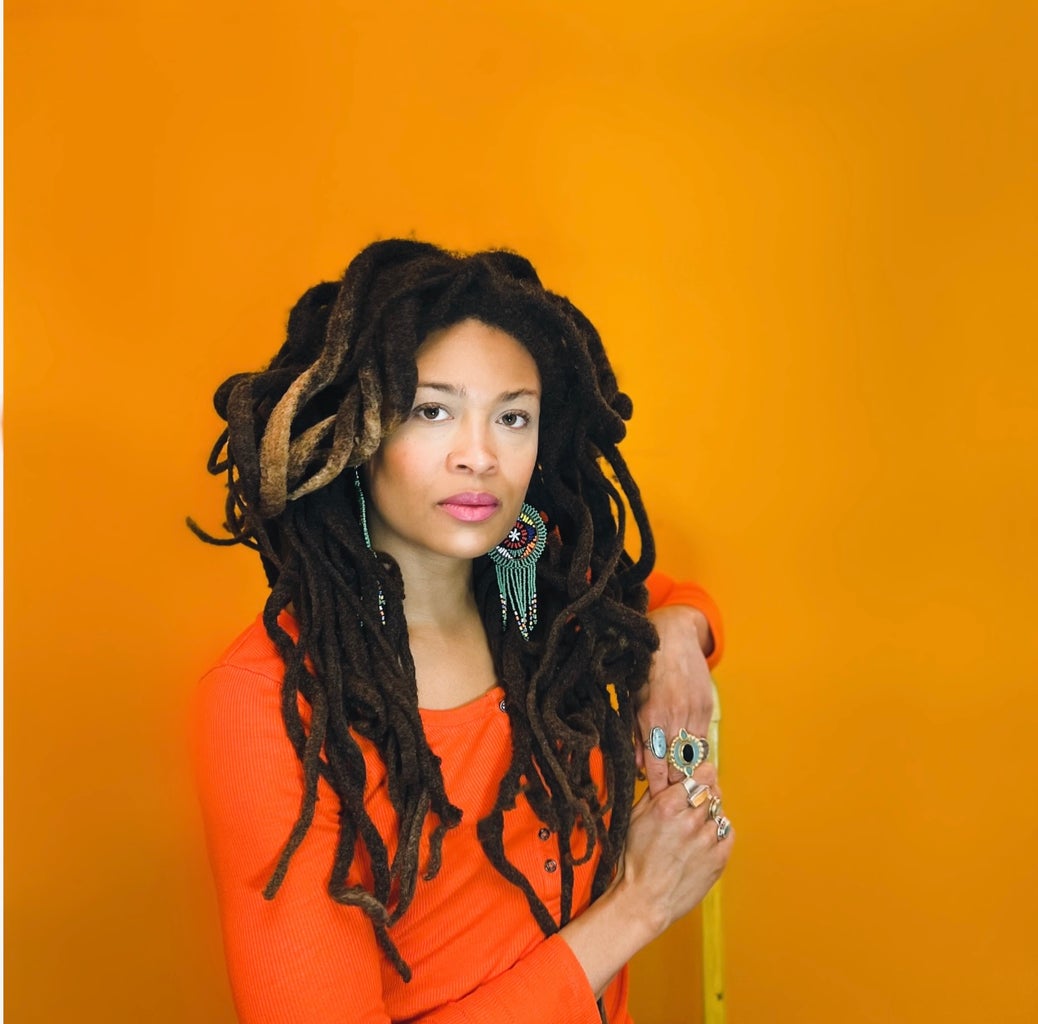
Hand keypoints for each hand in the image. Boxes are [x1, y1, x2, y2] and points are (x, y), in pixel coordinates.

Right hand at [560, 764, 732, 995]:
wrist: (645, 900)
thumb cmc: (635, 860)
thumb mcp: (636, 818)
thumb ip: (656, 792)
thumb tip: (669, 773)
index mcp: (669, 805)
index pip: (702, 774)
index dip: (702, 772)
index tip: (700, 773)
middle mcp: (692, 820)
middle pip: (713, 791)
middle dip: (705, 792)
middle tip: (694, 801)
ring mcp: (708, 840)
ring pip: (720, 811)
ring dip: (710, 814)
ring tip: (694, 827)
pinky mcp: (719, 858)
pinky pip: (727, 831)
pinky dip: (719, 831)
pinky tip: (704, 839)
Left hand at [635, 605, 714, 795]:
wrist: (673, 636)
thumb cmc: (645, 668)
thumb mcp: (632, 698)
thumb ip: (636, 733)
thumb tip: (640, 766)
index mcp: (650, 715)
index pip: (657, 762)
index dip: (659, 785)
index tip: (660, 801)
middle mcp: (674, 716)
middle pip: (679, 764)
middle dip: (677, 785)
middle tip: (675, 801)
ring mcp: (694, 711)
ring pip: (695, 755)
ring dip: (691, 772)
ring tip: (688, 789)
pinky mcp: (707, 706)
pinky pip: (704, 739)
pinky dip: (700, 753)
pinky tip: (695, 763)